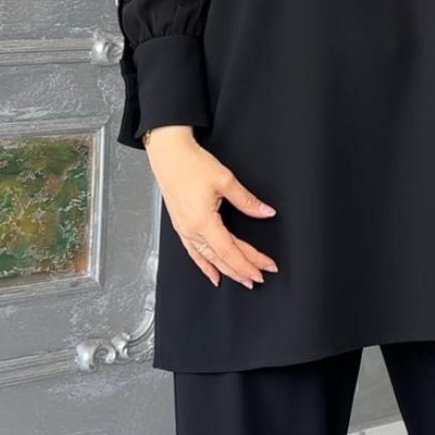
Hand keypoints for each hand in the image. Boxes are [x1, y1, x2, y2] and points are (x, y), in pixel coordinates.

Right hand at [146, 127, 278, 288]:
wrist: (169, 155)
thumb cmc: (192, 164)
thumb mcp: (225, 180)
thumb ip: (246, 200)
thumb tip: (265, 212)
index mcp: (203, 221)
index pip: (231, 250)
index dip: (250, 261)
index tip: (265, 267)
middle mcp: (192, 230)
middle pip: (221, 258)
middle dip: (242, 270)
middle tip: (259, 278)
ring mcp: (184, 230)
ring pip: (208, 259)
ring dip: (226, 271)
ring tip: (242, 279)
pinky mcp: (181, 226)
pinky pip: (194, 253)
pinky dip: (205, 266)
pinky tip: (213, 274)